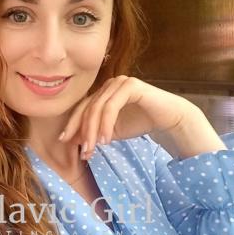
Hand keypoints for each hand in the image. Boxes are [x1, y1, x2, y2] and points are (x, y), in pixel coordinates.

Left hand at [59, 75, 201, 159]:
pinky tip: (106, 140)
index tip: (64, 141)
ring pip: (97, 108)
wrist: (169, 120)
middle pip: (87, 108)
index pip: (81, 108)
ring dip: (93, 130)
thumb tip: (72, 141)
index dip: (72, 125)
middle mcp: (109, 84)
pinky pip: (112, 106)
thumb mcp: (111, 131)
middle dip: (83, 132)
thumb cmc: (140, 123)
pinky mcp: (131, 85)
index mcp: (102, 92)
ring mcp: (119, 82)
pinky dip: (106, 124)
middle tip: (83, 151)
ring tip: (93, 148)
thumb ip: (94, 132)